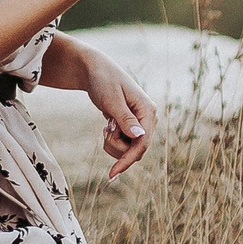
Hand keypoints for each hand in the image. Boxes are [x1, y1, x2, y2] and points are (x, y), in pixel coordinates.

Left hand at [78, 48, 157, 178]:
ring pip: (128, 150)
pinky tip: (107, 125)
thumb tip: (139, 136)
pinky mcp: (131, 126)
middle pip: (136, 150)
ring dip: (113, 143)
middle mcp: (147, 119)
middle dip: (116, 145)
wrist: (93, 70)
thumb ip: (125, 119)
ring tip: (106, 124)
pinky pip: (123, 144)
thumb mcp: (112, 100)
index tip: (112, 173)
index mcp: (148, 111)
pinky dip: (112, 140)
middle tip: (105, 128)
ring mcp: (140, 123)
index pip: (142, 143)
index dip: (128, 160)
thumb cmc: (103, 81)